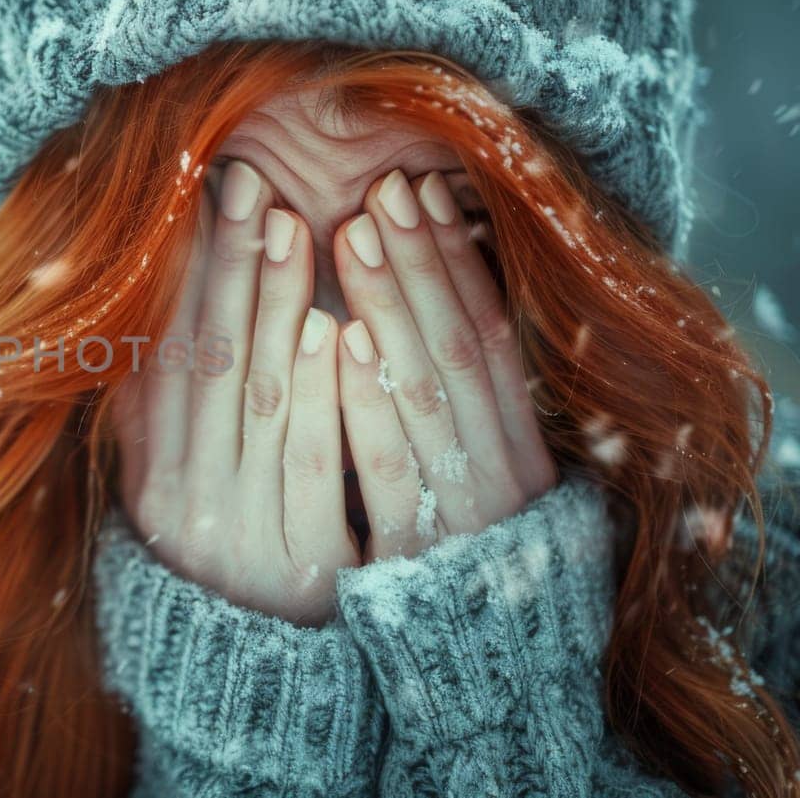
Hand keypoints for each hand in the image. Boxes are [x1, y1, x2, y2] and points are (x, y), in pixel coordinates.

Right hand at [112, 160, 357, 624]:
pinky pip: (307, 463)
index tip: (205, 195)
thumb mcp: (165, 486)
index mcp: (147, 470)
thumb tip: (128, 315)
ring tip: (292, 229)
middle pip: (206, 358)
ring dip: (272, 307)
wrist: (247, 676)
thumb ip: (150, 413)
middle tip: (252, 181)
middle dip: (231, 265)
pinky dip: (314, 393)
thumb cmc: (214, 556)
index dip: (186, 272)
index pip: (163, 350)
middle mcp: (181, 495)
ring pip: (253, 397)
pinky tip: (327, 329)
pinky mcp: (300, 558)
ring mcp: (238, 525)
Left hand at [333, 170, 557, 559]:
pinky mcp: (406, 551)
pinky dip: (364, 397)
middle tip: (381, 189)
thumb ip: (451, 395)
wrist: (472, 669)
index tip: (419, 191)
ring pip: (422, 391)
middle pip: (456, 349)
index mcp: (518, 446)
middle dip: (418, 265)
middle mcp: (499, 473)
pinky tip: (339, 335)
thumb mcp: (470, 471)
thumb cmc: (457, 550)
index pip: (487, 334)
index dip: (454, 261)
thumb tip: (420, 289)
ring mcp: (456, 510)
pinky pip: (383, 464)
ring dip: (387, 306)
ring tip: (351, 233)